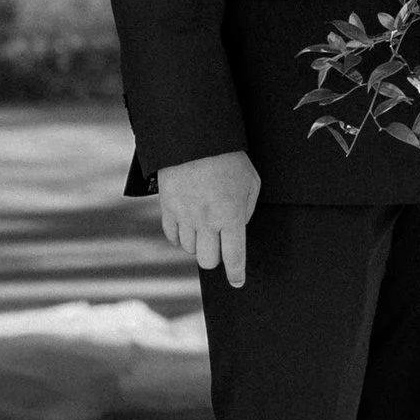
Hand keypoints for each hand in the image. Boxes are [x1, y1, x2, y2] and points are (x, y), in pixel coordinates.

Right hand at [156, 149, 261, 282]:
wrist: (195, 138)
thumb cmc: (229, 159)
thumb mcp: (251, 183)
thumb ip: (246, 210)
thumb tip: (237, 228)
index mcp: (231, 216)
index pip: (234, 256)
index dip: (236, 273)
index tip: (237, 282)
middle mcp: (207, 221)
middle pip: (207, 260)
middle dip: (216, 257)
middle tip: (220, 246)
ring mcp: (184, 216)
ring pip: (190, 249)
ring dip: (199, 244)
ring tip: (204, 228)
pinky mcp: (168, 208)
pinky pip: (173, 236)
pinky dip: (181, 236)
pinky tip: (188, 226)